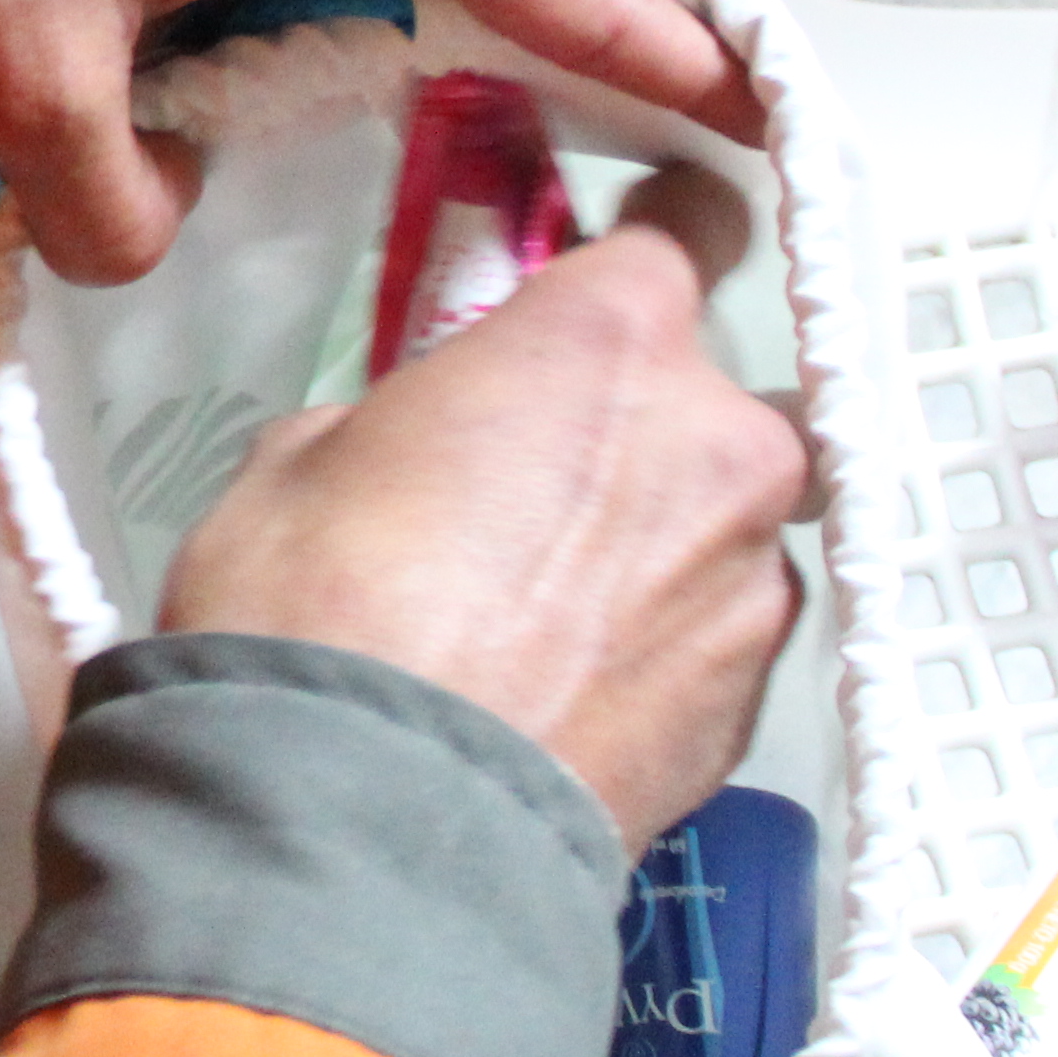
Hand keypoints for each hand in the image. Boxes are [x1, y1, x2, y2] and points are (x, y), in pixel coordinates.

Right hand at [157, 167, 808, 848]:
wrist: (362, 824)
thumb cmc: (314, 616)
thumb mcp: (307, 455)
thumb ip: (414, 418)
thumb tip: (431, 449)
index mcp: (609, 341)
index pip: (687, 231)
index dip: (653, 240)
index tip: (623, 259)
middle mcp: (716, 444)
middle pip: (715, 399)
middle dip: (642, 430)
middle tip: (537, 484)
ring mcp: (749, 584)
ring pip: (724, 529)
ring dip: (657, 549)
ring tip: (540, 616)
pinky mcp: (750, 709)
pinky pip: (715, 641)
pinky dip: (657, 651)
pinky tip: (559, 689)